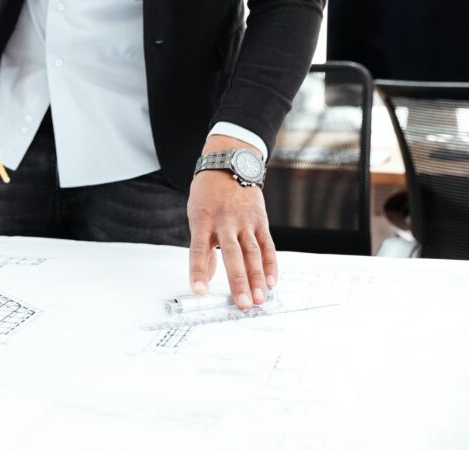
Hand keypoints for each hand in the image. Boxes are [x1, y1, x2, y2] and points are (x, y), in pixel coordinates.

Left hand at [187, 135, 277, 308]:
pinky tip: (271, 281)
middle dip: (237, 281)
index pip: (199, 250)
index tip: (199, 291)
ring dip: (256, 278)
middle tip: (241, 304)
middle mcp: (224, 222)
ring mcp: (244, 221)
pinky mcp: (260, 220)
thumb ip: (203, 247)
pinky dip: (270, 264)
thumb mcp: (197, 216)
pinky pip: (267, 245)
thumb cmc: (207, 195)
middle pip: (231, 254)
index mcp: (202, 221)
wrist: (228, 164)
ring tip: (259, 299)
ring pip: (252, 252)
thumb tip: (205, 279)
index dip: (199, 272)